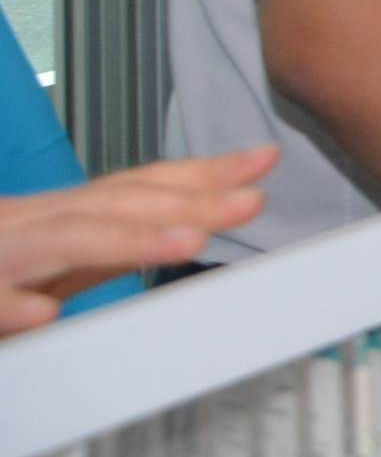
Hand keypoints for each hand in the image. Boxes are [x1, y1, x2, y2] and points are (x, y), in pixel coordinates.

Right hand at [0, 145, 277, 334]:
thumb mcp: (47, 259)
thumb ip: (103, 245)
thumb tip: (184, 222)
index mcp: (48, 219)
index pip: (132, 186)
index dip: (199, 172)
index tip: (262, 160)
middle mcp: (20, 227)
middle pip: (108, 205)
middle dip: (184, 200)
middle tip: (249, 199)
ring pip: (55, 243)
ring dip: (122, 241)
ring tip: (184, 241)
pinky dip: (8, 306)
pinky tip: (39, 314)